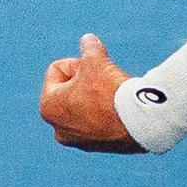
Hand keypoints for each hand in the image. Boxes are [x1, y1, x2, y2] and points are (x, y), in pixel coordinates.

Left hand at [39, 33, 143, 152]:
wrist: (138, 121)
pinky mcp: (97, 146)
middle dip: (86, 79)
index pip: (58, 69)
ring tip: (112, 96)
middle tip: (104, 81)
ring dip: (96, 95)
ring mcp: (77, 141)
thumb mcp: (95, 59)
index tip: (93, 70)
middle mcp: (58, 128)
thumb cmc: (109, 90)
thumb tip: (88, 40)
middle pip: (70, 88)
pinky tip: (119, 110)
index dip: (78, 63)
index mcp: (48, 107)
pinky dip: (106, 112)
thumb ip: (89, 46)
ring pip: (84, 104)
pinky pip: (98, 120)